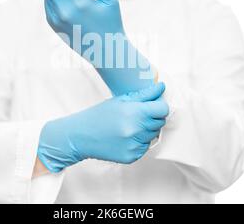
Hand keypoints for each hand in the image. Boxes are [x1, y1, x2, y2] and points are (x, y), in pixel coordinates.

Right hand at [37, 82, 168, 172]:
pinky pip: (145, 147)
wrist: (81, 136)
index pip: (163, 109)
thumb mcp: (120, 100)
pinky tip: (125, 137)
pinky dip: (139, 142)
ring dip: (146, 130)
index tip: (154, 105)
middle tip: (138, 115)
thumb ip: (144, 94)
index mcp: (134, 113)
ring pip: (153, 135)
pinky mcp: (132, 156)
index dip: (160, 106)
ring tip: (129, 126)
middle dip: (152, 117)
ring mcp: (134, 145)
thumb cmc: (98, 116)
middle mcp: (136, 130)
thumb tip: (160, 87)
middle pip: (159, 122)